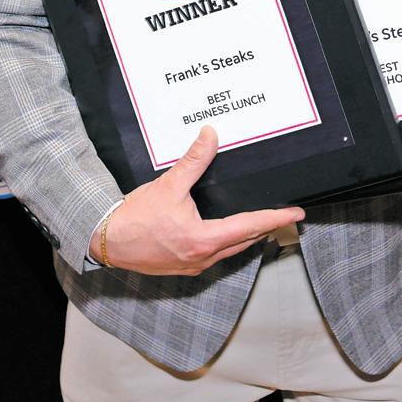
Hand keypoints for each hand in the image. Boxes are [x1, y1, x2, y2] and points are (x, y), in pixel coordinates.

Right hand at [89, 126, 304, 274]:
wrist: (106, 242)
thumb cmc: (135, 218)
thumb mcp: (168, 185)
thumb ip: (193, 161)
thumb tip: (210, 135)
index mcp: (204, 239)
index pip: (249, 226)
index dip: (275, 218)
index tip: (295, 214)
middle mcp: (203, 257)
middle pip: (245, 240)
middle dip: (266, 227)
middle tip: (285, 215)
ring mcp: (193, 265)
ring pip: (231, 250)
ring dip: (248, 235)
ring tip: (262, 221)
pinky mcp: (183, 265)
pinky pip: (216, 254)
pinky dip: (229, 242)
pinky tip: (229, 231)